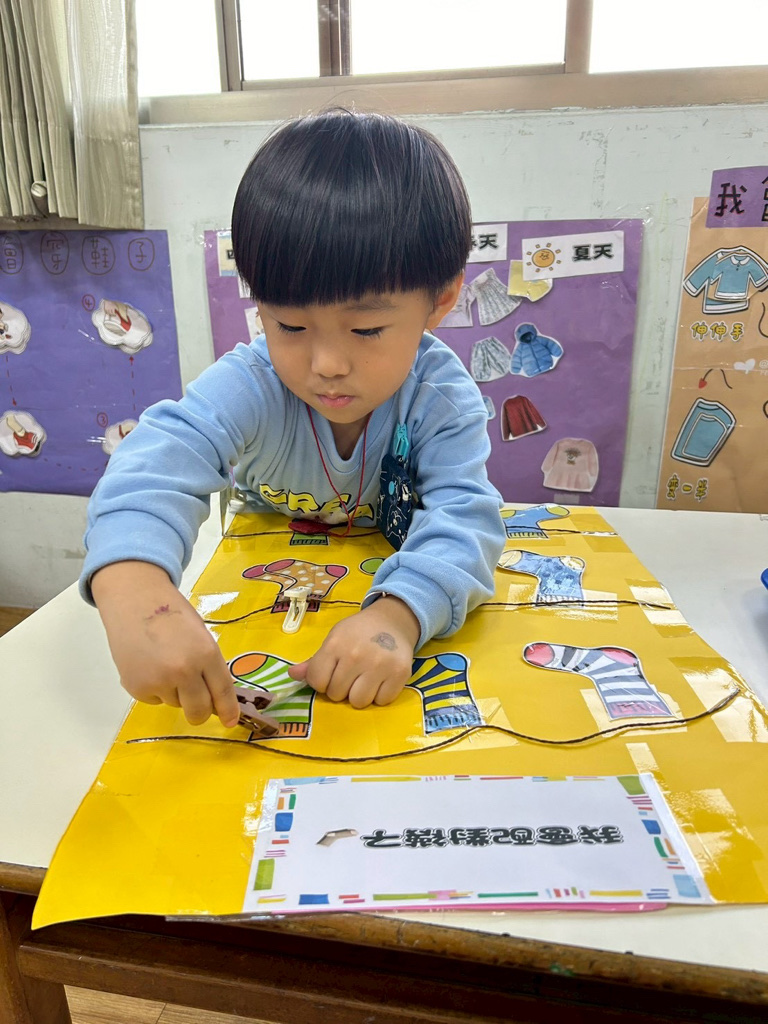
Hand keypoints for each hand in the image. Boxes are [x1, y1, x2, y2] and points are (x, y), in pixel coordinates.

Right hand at [91, 561, 239, 727]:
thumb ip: (208, 665)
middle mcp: (184, 671)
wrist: (134, 601)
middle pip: (199, 710)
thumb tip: (215, 698)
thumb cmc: (171, 614)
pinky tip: (148, 665)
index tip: (230, 721)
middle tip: (197, 705)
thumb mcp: (200, 636)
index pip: (222, 690)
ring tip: (164, 663)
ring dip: (175, 693)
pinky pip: (154, 699)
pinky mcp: (137, 688)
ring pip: (175, 704)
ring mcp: (159, 681)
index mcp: (206, 654)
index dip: (228, 709)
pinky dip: (154, 689)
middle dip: (200, 712)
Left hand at [288, 596, 419, 708]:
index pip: (317, 681)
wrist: (393, 620)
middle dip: (341, 689)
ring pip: (358, 701)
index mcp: (336, 644)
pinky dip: (380, 695)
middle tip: (350, 676)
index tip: (331, 674)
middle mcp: (356, 656)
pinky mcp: (400, 674)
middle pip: (336, 694)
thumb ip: (315, 661)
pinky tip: (380, 680)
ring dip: (359, 695)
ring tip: (364, 680)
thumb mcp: (334, 639)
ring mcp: (380, 665)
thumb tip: (292, 676)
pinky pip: (382, 701)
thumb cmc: (358, 632)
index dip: (321, 681)